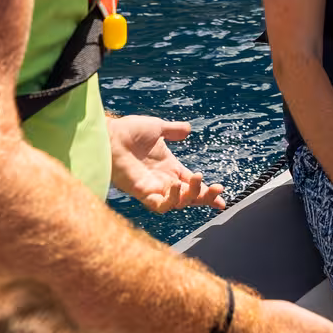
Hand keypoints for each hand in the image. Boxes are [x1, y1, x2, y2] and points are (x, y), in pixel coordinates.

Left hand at [107, 115, 225, 212]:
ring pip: (178, 203)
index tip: (223, 195)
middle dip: (206, 196)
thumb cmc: (128, 131)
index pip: (192, 184)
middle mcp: (163, 181)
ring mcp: (153, 188)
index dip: (207, 191)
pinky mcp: (142, 192)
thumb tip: (189, 129)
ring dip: (192, 195)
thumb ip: (173, 130)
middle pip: (190, 197)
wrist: (109, 135)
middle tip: (217, 189)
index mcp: (169, 168)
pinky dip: (171, 199)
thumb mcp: (157, 128)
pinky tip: (177, 185)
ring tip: (198, 179)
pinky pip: (160, 205)